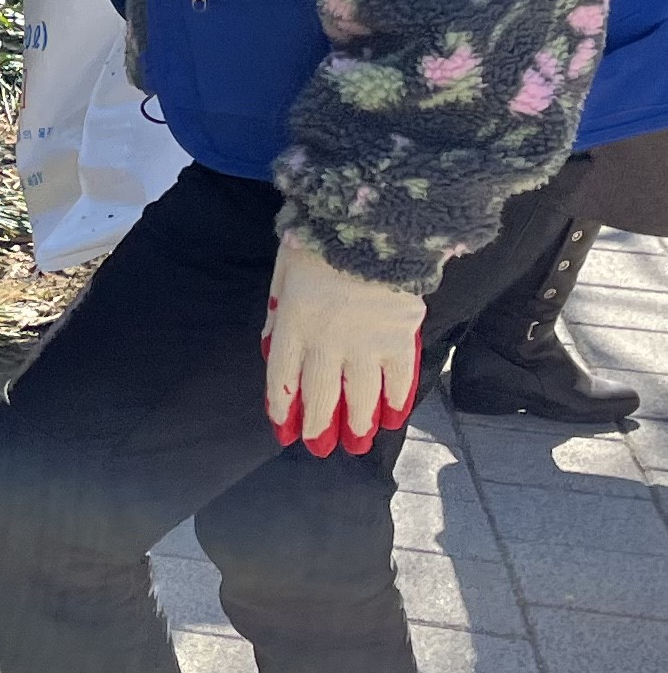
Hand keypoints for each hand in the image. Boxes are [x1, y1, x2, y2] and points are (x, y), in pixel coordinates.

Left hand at [263, 232, 426, 455]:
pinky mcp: (401, 336)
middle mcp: (327, 341)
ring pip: (361, 394)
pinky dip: (398, 401)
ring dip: (359, 422)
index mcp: (293, 323)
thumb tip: (271, 349)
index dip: (283, 406)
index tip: (283, 429)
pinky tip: (394, 418)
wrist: (373, 223)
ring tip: (358, 444)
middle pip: (321, 393)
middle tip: (320, 449)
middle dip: (319, 425)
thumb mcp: (282, 271)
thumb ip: (277, 313)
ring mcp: (367, 342)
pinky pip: (400, 378)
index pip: (283, 376)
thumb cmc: (319, 239)